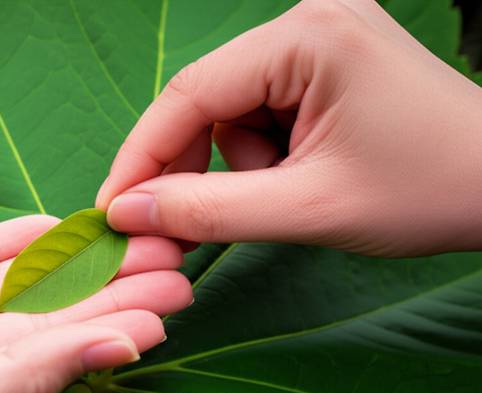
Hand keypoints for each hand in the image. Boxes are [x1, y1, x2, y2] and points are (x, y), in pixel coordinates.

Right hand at [0, 216, 190, 392]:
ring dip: (64, 262)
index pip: (45, 365)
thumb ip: (18, 388)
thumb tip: (120, 354)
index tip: (170, 300)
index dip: (111, 330)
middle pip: (34, 325)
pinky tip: (52, 231)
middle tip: (171, 260)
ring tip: (128, 237)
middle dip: (104, 290)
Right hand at [96, 0, 481, 256]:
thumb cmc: (428, 193)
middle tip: (189, 225)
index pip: (191, 93)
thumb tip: (128, 213)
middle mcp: (306, 21)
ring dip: (243, 168)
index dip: (142, 156)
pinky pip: (264, 115)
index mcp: (306, 36)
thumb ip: (211, 212)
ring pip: (234, 115)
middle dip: (199, 167)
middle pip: (210, 100)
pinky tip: (302, 178)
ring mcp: (318, 41)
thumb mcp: (310, 209)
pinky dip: (266, 158)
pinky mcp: (325, 67)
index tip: (112, 210)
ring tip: (292, 195)